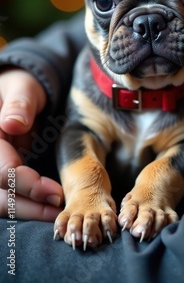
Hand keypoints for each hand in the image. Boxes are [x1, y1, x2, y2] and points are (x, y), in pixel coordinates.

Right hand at [0, 69, 63, 219]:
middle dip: (29, 206)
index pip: (3, 171)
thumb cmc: (21, 87)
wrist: (16, 93)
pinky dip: (26, 206)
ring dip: (27, 212)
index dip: (28, 184)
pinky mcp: (0, 177)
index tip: (55, 192)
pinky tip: (48, 209)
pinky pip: (7, 197)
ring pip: (1, 202)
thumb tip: (13, 124)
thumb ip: (20, 103)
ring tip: (56, 214)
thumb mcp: (23, 87)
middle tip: (59, 210)